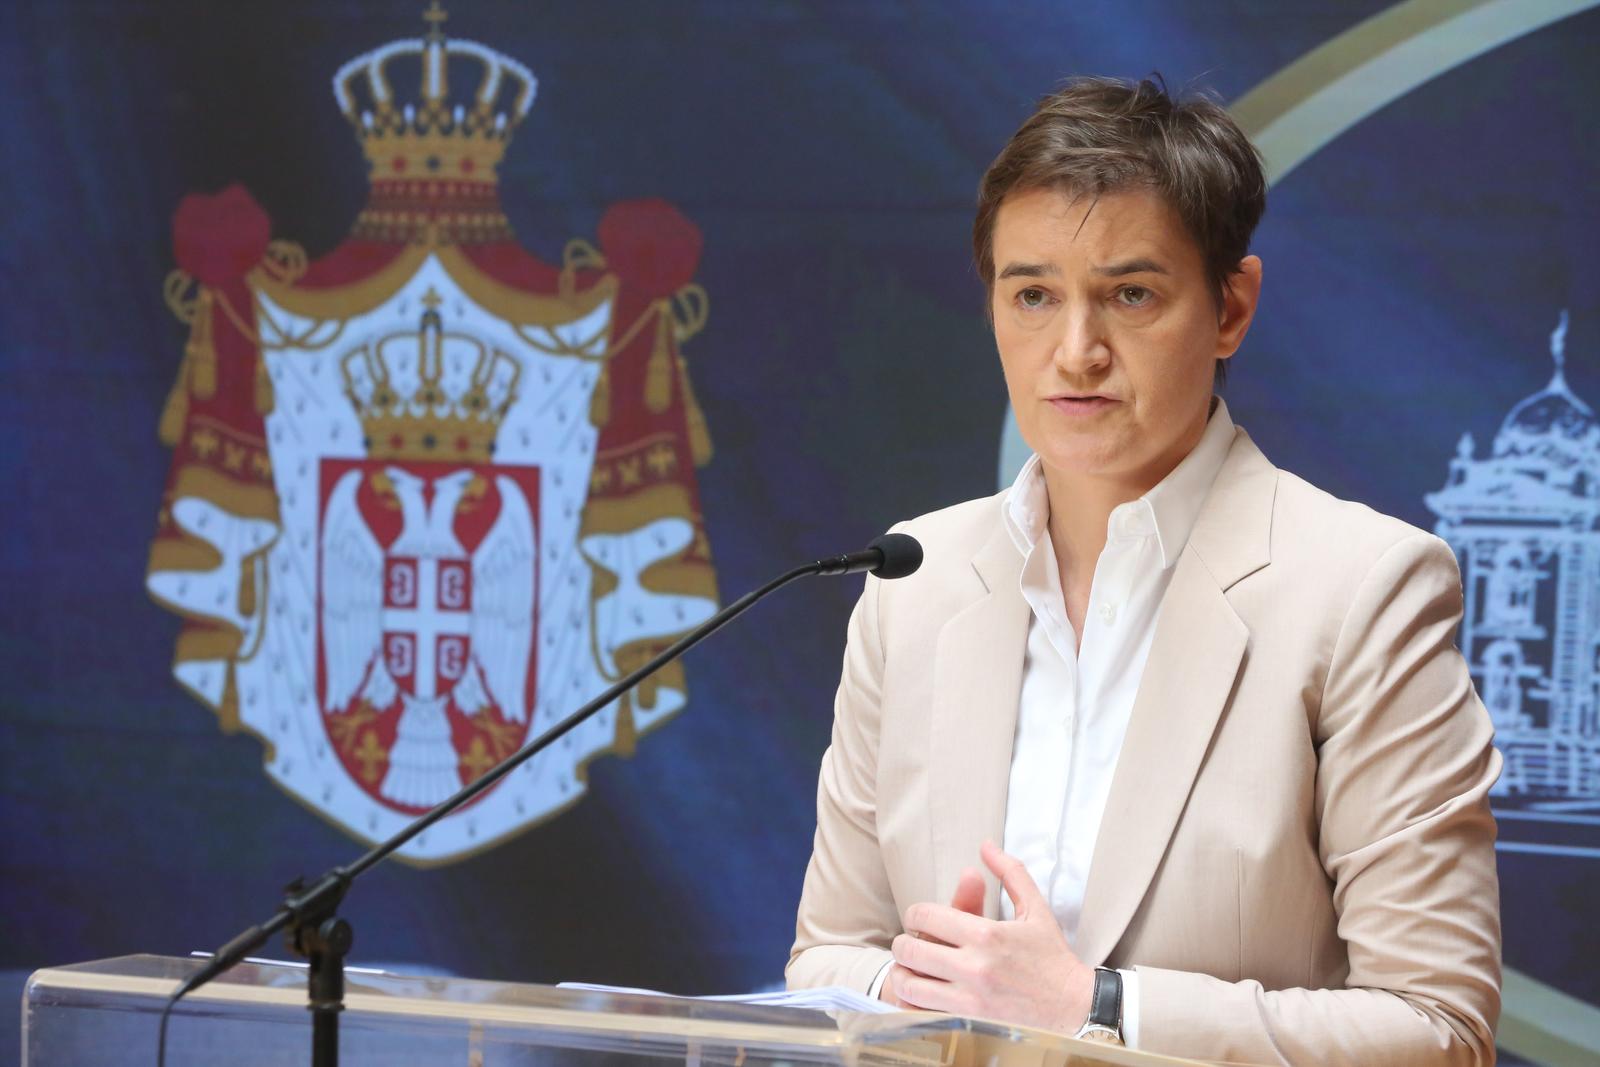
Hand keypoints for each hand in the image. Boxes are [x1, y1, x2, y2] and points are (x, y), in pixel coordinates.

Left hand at [888, 841, 1094, 1033]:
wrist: (1074, 1008)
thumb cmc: (1053, 958)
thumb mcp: (1035, 909)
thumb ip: (1010, 873)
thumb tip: (986, 846)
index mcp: (987, 934)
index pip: (926, 916)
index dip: (915, 915)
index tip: (919, 920)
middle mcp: (975, 967)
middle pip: (910, 950)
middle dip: (903, 944)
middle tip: (909, 945)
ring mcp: (970, 1000)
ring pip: (910, 986)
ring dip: (903, 975)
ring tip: (909, 971)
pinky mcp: (969, 1024)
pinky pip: (923, 1015)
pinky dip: (913, 1005)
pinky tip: (920, 996)